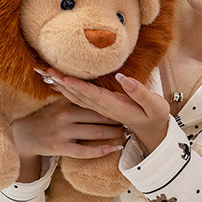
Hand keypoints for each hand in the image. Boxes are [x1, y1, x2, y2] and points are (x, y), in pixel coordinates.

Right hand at [12, 98, 124, 181]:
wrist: (20, 135)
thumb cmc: (42, 117)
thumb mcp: (55, 103)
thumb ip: (70, 95)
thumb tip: (85, 82)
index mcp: (65, 104)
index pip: (93, 102)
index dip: (110, 104)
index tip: (124, 104)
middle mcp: (65, 117)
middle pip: (97, 117)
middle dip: (115, 119)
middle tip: (128, 119)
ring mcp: (63, 133)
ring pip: (94, 134)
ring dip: (112, 133)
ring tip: (124, 132)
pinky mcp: (60, 148)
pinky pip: (85, 151)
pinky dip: (101, 150)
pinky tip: (113, 148)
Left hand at [40, 68, 169, 154]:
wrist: (153, 130)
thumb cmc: (155, 116)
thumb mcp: (155, 106)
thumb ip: (140, 93)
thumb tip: (123, 78)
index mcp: (116, 107)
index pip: (93, 95)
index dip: (79, 86)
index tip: (64, 77)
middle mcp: (105, 109)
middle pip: (79, 96)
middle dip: (62, 83)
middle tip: (45, 70)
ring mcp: (101, 109)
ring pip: (77, 98)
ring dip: (61, 85)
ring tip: (46, 73)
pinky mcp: (101, 107)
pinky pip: (80, 99)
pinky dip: (67, 90)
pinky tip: (58, 83)